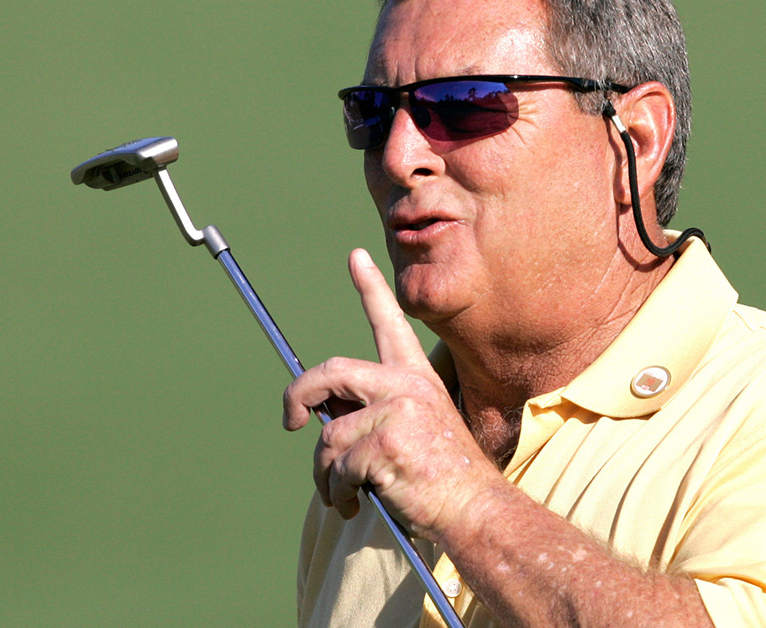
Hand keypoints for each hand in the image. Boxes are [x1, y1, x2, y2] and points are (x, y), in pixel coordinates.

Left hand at [283, 249, 501, 541]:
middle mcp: (406, 385)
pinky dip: (337, 492)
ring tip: (339, 493)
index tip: (356, 256)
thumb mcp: (414, 429)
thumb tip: (320, 415)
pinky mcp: (385, 444)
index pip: (390, 321)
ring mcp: (397, 412)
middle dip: (298, 395)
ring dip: (323, 473)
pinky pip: (337, 468)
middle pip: (330, 371)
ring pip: (328, 435)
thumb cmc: (441, 477)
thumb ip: (374, 411)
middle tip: (292, 422)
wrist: (474, 508)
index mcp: (415, 377)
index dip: (370, 287)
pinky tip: (353, 503)